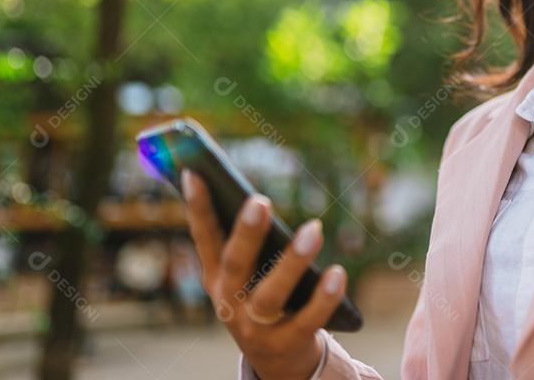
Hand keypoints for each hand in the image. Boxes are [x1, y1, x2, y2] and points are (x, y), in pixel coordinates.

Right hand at [181, 169, 348, 379]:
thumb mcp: (246, 273)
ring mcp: (256, 327)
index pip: (204, 239)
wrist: (276, 360)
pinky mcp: (287, 342)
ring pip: (270, 295)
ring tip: (314, 228)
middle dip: (246, 234)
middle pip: (236, 265)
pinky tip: (338, 273)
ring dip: (292, 262)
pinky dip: (324, 298)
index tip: (195, 173)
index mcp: (215, 279)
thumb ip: (245, 238)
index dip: (197, 208)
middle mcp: (230, 303)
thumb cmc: (260, 298)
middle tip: (259, 201)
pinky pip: (308, 319)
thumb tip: (251, 194)